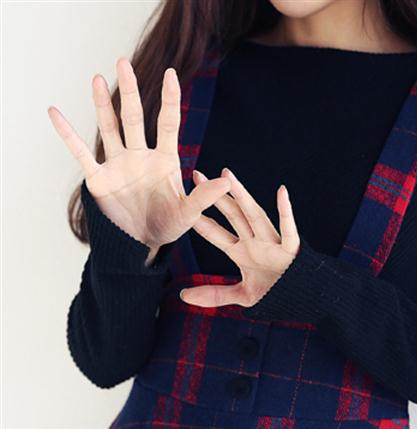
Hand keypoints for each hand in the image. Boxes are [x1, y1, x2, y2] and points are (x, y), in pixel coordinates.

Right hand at [47, 57, 230, 258]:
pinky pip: (81, 153)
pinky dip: (67, 134)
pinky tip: (55, 113)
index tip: (170, 74)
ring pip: (110, 128)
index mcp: (165, 161)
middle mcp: (141, 156)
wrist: (142, 244)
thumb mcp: (189, 214)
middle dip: (130, 91)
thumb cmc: (169, 225)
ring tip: (98, 79)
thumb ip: (204, 196)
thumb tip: (226, 182)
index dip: (169, 99)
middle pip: (134, 117)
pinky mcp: (99, 179)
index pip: (168, 123)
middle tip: (123, 62)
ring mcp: (119, 165)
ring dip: (103, 105)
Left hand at [179, 167, 300, 307]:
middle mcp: (255, 243)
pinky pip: (288, 229)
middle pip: (233, 216)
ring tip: (228, 177)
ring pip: (256, 216)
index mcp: (242, 252)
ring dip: (242, 197)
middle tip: (198, 175)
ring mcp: (273, 244)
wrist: (303, 299)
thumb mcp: (242, 295)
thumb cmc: (276, 293)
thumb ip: (214, 295)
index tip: (184, 200)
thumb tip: (183, 295)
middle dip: (216, 197)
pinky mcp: (292, 250)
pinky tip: (281, 192)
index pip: (216, 233)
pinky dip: (286, 212)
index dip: (200, 219)